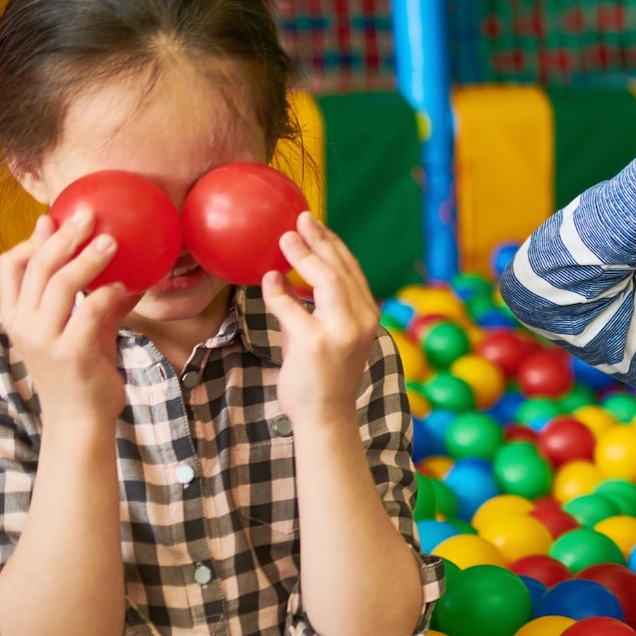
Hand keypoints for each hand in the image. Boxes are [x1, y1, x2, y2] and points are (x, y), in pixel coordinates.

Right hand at [0, 211, 132, 425]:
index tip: (56, 220)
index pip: (10, 265)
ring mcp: (44, 340)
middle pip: (37, 266)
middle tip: (89, 216)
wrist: (80, 420)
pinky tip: (126, 287)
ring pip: (60, 284)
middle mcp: (23, 325)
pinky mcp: (71, 354)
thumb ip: (90, 299)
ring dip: (88, 259)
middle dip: (63, 236)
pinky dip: (107, 294)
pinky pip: (89, 312)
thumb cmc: (82, 371)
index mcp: (16, 315)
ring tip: (112, 242)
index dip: (32, 238)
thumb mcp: (81, 329)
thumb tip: (117, 267)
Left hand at [262, 213, 378, 432]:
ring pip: (325, 280)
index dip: (334, 244)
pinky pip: (292, 307)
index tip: (316, 225)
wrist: (326, 417)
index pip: (352, 271)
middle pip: (341, 269)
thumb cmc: (323, 376)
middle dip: (320, 240)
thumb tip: (283, 278)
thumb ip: (312, 307)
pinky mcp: (315, 343)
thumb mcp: (326, 335)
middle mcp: (361, 321)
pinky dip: (277, 291)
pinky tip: (267, 279)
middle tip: (300, 218)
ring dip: (303, 255)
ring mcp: (340, 332)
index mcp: (368, 316)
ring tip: (285, 238)